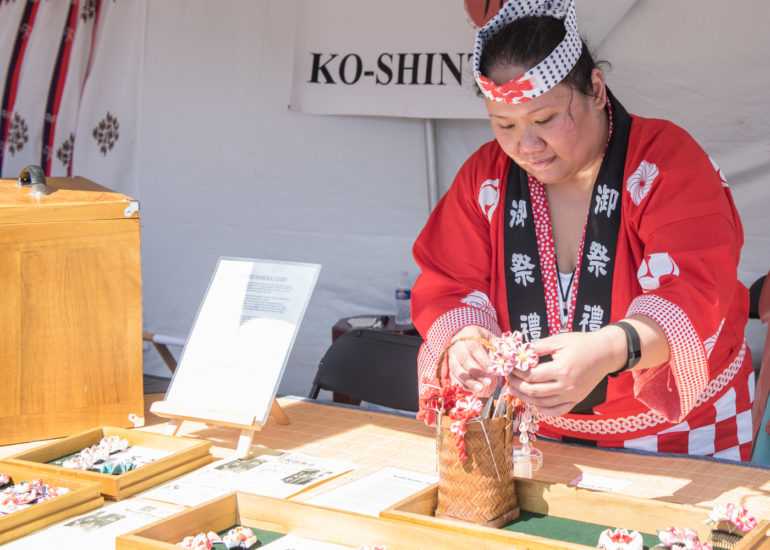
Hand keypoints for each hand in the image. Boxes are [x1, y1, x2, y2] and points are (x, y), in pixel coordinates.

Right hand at [444, 325, 497, 394]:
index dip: (482, 359)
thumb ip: (496, 350)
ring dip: (469, 381)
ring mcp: (452, 357)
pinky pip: (454, 377)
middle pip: (464, 360)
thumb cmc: (483, 339)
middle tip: (488, 382)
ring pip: (457, 370)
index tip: (492, 370)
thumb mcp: (491, 339)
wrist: (467, 337)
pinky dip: (463, 384)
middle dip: (477, 373)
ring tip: (480, 389)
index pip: (473, 347)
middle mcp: (457, 345)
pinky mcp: (450, 367)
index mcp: (469, 334)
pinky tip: (473, 390)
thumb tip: (504, 363)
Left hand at [505, 329, 624, 416]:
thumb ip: (537, 347)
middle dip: (516, 384)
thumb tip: (517, 352)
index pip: (531, 375)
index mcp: (561, 369)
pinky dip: (542, 409)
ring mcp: (572, 396)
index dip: (516, 371)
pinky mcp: (576, 400)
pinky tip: (533, 402)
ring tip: (513, 389)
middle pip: (533, 391)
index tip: (508, 366)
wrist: (606, 352)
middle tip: (508, 377)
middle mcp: (567, 386)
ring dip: (524, 397)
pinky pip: (556, 411)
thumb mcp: (558, 340)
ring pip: (542, 403)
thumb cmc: (582, 343)